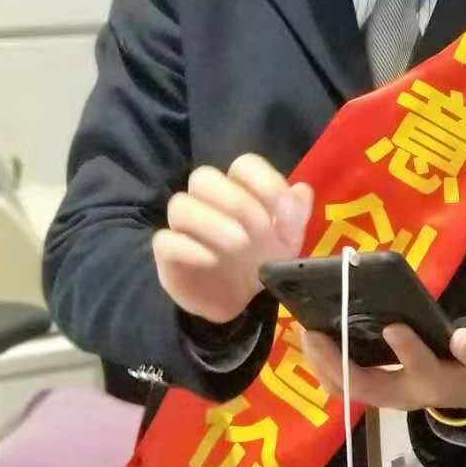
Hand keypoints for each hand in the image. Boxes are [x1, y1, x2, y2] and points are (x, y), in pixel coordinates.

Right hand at [152, 153, 312, 324]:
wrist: (242, 302)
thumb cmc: (264, 259)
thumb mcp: (289, 240)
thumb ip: (297, 214)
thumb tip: (300, 190)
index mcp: (240, 189)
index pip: (243, 164)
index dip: (264, 179)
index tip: (284, 208)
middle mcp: (208, 201)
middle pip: (203, 177)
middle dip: (235, 199)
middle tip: (259, 228)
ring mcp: (184, 228)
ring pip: (180, 205)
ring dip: (212, 222)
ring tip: (240, 244)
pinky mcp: (168, 256)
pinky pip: (165, 241)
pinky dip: (188, 248)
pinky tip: (212, 260)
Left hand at [300, 323, 465, 414]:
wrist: (465, 392)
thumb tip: (463, 339)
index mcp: (433, 381)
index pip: (420, 370)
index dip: (407, 351)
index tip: (393, 326)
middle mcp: (401, 394)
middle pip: (364, 385)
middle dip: (337, 360)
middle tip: (315, 330)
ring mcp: (383, 395)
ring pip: (344, 387)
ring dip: (322, 364)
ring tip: (307, 331)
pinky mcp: (371, 389)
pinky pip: (340, 383)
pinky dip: (322, 365)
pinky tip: (313, 340)